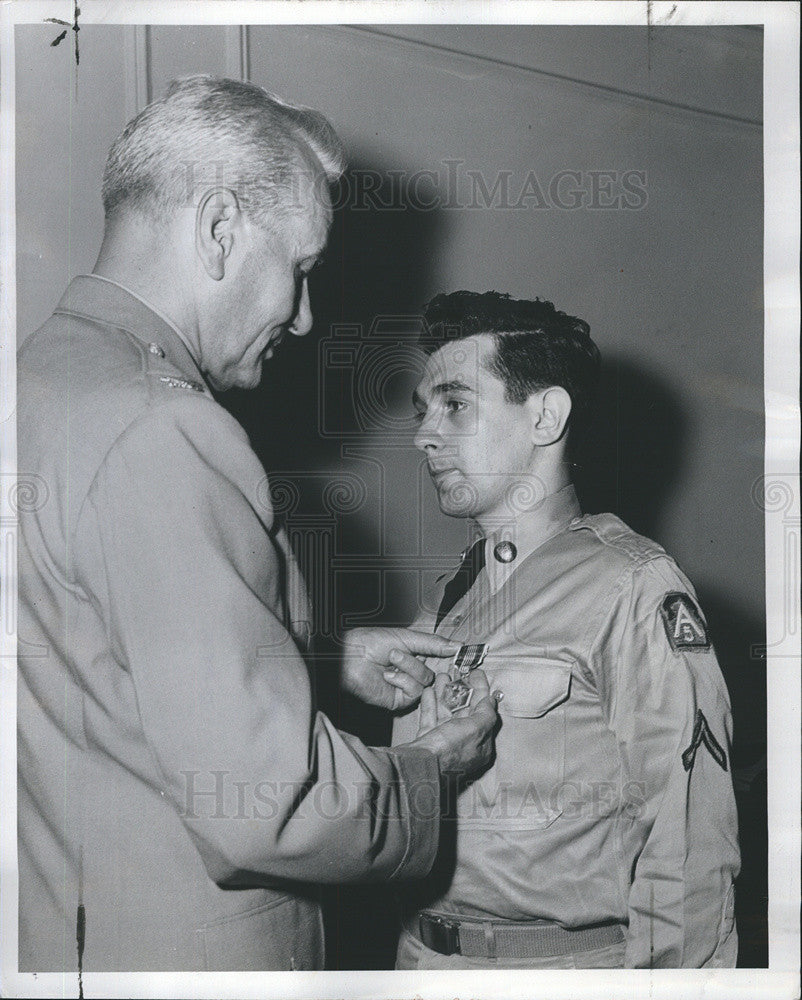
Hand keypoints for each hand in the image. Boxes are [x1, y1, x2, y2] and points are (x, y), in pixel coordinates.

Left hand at [341, 627, 458, 710]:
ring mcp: (407, 686)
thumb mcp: (406, 637)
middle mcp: (414, 671)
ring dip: (408, 668)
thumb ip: (433, 643)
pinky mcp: (400, 699)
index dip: (450, 657)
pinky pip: (414, 692)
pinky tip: (388, 675)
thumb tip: (458, 646)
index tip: (461, 654)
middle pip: (436, 672)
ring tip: (391, 661)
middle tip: (401, 654)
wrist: (350, 657)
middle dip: (418, 661)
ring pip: (426, 682)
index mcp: (417, 655)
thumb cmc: (371, 643)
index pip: (441, 659)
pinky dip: (402, 681)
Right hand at [404, 669, 499, 779]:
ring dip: (444, 693)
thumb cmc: (450, 749)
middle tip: (457, 672)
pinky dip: (430, 704)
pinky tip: (428, 690)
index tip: (477, 674)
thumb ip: (485, 713)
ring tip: (441, 676)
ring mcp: (444, 743)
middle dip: (461, 690)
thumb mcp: (475, 729)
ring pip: (446, 713)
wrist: (419, 765)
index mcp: (480, 745)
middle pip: (464, 711)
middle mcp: (463, 744)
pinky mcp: (427, 741)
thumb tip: (492, 699)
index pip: (484, 712)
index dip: (482, 691)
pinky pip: (430, 719)